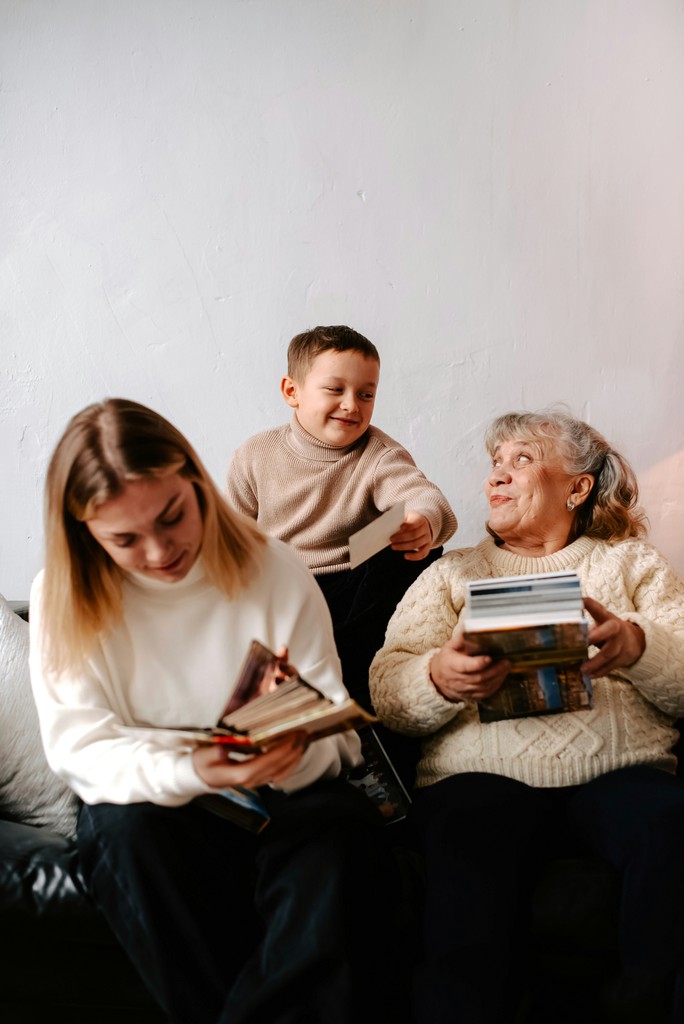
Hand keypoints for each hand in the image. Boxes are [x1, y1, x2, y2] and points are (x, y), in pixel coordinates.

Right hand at [192, 731, 308, 788]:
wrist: (200, 778)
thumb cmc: (202, 763)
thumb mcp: (203, 756)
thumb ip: (213, 752)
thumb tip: (223, 748)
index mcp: (239, 774)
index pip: (265, 763)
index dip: (280, 751)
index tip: (291, 738)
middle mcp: (251, 780)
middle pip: (278, 768)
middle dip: (293, 751)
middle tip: (303, 734)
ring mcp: (256, 782)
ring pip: (282, 773)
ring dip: (295, 758)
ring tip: (304, 742)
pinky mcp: (258, 780)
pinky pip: (279, 774)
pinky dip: (291, 764)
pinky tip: (296, 754)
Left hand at [390, 512, 432, 560]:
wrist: (422, 526)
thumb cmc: (410, 521)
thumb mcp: (407, 517)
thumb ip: (401, 521)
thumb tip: (390, 526)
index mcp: (420, 519)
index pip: (414, 523)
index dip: (406, 526)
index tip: (398, 528)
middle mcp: (425, 529)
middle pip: (414, 534)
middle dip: (401, 538)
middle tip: (391, 539)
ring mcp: (427, 538)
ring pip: (416, 544)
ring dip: (404, 546)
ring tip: (393, 546)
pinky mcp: (427, 547)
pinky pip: (423, 553)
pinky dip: (414, 556)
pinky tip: (406, 556)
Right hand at [429, 631, 510, 702]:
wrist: (437, 679)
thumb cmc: (446, 660)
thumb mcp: (450, 646)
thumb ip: (462, 638)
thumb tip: (472, 627)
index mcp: (451, 665)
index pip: (465, 666)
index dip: (478, 663)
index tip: (489, 658)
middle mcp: (457, 679)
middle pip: (478, 678)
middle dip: (495, 670)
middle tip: (506, 662)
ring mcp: (464, 690)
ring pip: (484, 687)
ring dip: (498, 678)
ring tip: (507, 667)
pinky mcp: (470, 697)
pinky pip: (485, 694)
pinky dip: (495, 686)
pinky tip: (501, 677)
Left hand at [581, 597, 645, 676]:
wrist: (634, 640)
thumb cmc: (608, 628)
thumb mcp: (600, 620)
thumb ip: (585, 620)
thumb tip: (561, 619)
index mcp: (607, 617)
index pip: (598, 609)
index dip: (590, 605)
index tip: (581, 600)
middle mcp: (615, 628)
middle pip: (608, 631)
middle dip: (596, 636)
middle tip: (583, 642)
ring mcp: (621, 643)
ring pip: (609, 653)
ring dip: (595, 662)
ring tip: (582, 669)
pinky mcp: (623, 657)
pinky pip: (611, 666)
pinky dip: (600, 671)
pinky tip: (590, 675)